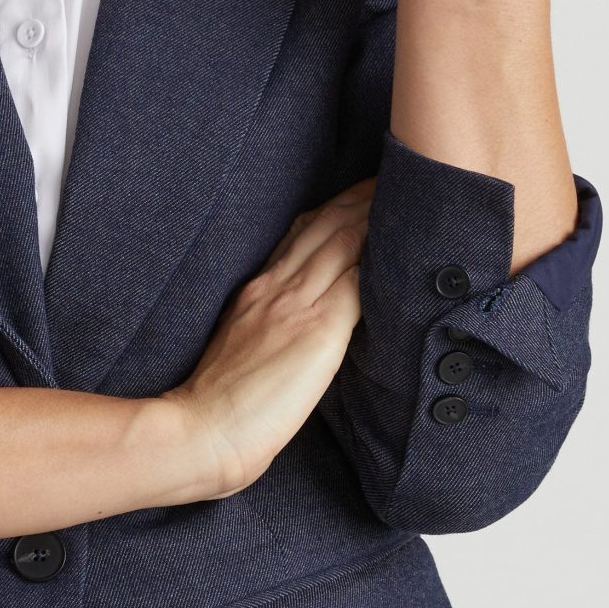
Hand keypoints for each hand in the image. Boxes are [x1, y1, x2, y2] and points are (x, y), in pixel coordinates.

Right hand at [170, 178, 375, 498]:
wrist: (203, 431)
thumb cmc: (220, 407)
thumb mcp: (239, 351)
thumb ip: (268, 331)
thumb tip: (298, 332)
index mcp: (255, 293)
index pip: (298, 237)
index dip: (331, 212)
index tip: (354, 196)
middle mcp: (275, 288)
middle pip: (324, 226)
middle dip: (357, 198)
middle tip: (387, 176)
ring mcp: (297, 305)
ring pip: (344, 241)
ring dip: (374, 214)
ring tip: (406, 194)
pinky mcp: (320, 329)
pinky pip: (359, 279)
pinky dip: (381, 255)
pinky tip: (404, 243)